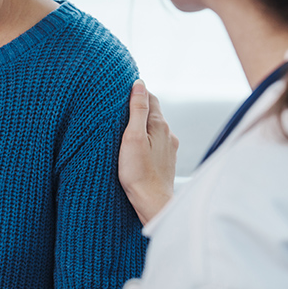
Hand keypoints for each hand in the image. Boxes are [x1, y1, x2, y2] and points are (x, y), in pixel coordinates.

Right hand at [118, 80, 178, 224]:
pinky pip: (155, 143)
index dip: (136, 93)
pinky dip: (145, 141)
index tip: (121, 93)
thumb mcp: (132, 136)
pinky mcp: (165, 161)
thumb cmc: (138, 173)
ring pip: (154, 129)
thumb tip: (139, 84)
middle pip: (153, 113)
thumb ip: (137, 109)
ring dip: (141, 127)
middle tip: (118, 111)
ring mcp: (168, 148)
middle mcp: (168, 134)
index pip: (150, 98)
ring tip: (124, 132)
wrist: (152, 203)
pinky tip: (135, 150)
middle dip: (138, 110)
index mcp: (160, 125)